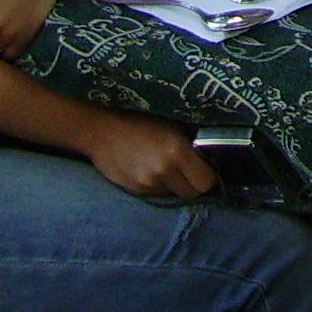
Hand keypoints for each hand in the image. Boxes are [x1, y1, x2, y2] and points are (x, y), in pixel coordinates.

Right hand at [82, 109, 217, 198]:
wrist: (100, 128)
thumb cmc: (139, 117)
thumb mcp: (171, 123)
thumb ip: (190, 141)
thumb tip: (210, 153)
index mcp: (177, 151)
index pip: (205, 182)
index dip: (208, 177)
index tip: (206, 168)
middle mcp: (164, 171)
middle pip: (191, 194)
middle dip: (194, 184)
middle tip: (190, 171)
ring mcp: (148, 183)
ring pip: (173, 194)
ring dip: (175, 185)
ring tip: (167, 167)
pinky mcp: (135, 190)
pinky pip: (156, 194)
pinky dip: (158, 186)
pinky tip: (151, 169)